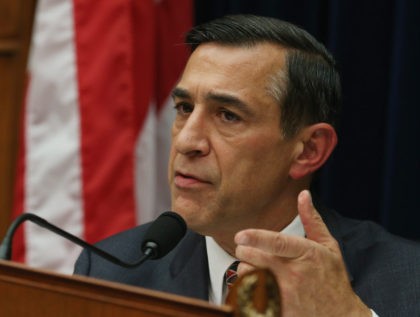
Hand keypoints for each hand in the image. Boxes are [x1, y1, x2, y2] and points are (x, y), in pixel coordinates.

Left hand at [234, 190, 370, 316]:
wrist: (341, 316)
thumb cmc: (333, 279)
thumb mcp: (328, 246)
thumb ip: (312, 220)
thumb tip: (304, 195)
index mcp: (306, 254)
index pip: (277, 243)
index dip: (256, 238)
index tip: (240, 236)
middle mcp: (294, 274)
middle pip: (256, 258)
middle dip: (244, 251)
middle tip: (244, 250)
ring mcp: (286, 294)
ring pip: (249, 276)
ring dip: (246, 270)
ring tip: (253, 268)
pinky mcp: (280, 309)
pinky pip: (252, 295)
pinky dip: (248, 288)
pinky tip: (257, 286)